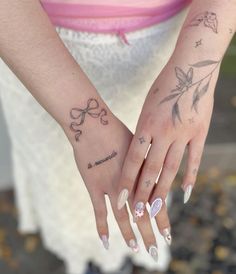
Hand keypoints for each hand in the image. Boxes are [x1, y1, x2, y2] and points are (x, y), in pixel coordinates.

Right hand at [68, 96, 162, 259]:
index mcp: (142, 172)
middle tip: (155, 252)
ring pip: (123, 216)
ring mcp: (112, 186)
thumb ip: (144, 162)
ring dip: (130, 234)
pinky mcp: (94, 185)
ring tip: (137, 249)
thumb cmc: (115, 130)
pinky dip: (102, 227)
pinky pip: (99, 211)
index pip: (156, 202)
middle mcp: (130, 182)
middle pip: (142, 213)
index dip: (162, 220)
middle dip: (150, 233)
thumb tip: (152, 170)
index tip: (168, 236)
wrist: (93, 123)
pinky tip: (107, 242)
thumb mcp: (136, 145)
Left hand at [117, 55, 220, 242]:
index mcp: (147, 124)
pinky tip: (184, 194)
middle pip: (151, 168)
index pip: (134, 159)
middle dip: (143, 193)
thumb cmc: (164, 86)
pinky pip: (194, 159)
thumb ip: (144, 131)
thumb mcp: (147, 107)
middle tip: (136, 214)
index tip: (120, 199)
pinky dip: (190, 177)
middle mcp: (164, 132)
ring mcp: (184, 133)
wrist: (190, 68)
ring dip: (163, 191)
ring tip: (156, 210)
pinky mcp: (200, 132)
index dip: (126, 180)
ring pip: (171, 168)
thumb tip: (138, 153)